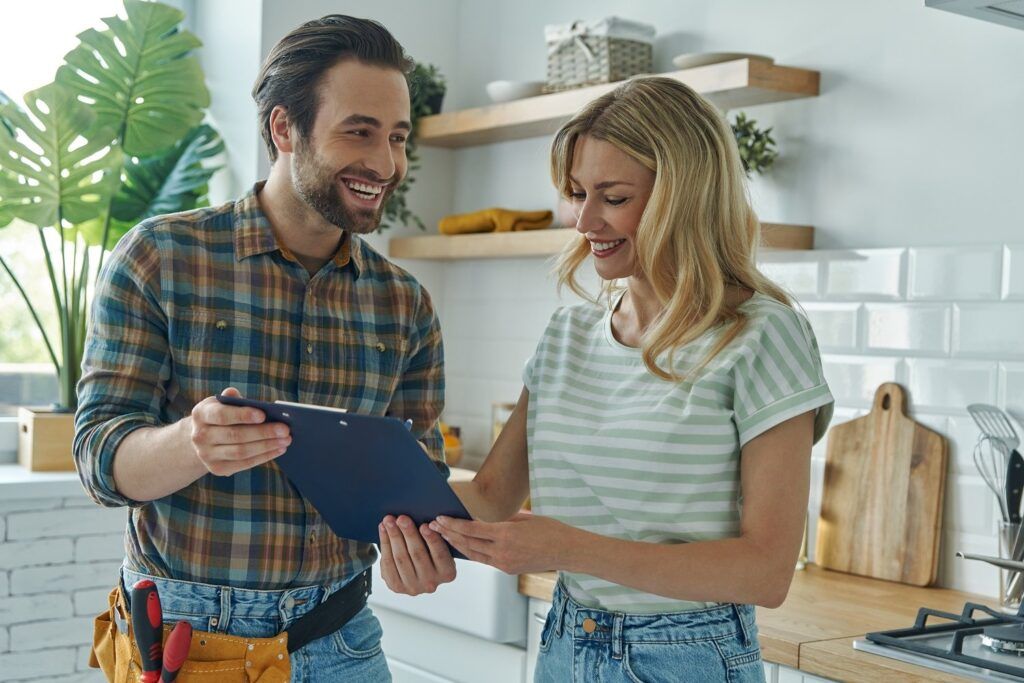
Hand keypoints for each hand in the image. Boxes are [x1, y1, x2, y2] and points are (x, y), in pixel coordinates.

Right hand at [186, 388, 291, 475]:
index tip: (264, 415)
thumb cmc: (220, 414)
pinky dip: (264, 457)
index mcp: (200, 415)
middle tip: (286, 429)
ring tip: (286, 440)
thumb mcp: (222, 403)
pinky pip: (244, 463)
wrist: (202, 438)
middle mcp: (199, 436)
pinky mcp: (217, 469)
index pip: (222, 415)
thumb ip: (233, 399)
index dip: (243, 415)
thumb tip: (249, 401)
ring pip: (241, 452)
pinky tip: (279, 449)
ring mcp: (206, 455)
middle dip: (263, 432)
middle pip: (236, 435)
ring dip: (267, 446)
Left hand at [378, 515, 456, 594]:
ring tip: (389, 521)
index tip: (424, 525)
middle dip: (408, 533)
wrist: (418, 574)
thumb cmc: (432, 554)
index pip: (440, 555)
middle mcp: (431, 583)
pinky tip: (384, 530)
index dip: (432, 540)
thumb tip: (426, 521)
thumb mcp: (441, 548)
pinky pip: (388, 563)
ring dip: (393, 536)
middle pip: (417, 554)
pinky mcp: (396, 587)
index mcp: (447, 573)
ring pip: (400, 558)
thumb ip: (437, 537)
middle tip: (401, 518)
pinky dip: (385, 544)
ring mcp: (413, 587)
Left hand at [431, 511, 570, 574]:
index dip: (454, 524)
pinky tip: (463, 546)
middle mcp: (502, 551)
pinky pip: (485, 560)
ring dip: (457, 544)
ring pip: (474, 554)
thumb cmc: (549, 529)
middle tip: (433, 526)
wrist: (567, 551)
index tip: (440, 518)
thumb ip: (502, 520)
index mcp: (506, 534)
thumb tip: (482, 520)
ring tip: (443, 536)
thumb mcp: (524, 518)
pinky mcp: (508, 570)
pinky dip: (472, 552)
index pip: (472, 529)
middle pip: (468, 543)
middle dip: (449, 534)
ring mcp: (505, 563)